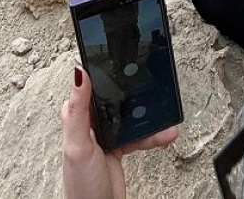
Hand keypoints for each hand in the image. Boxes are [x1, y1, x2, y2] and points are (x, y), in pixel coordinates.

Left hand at [62, 66, 178, 198]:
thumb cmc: (81, 185)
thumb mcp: (78, 145)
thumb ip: (77, 110)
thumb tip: (79, 74)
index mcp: (77, 116)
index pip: (92, 85)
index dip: (106, 71)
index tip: (124, 58)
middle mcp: (90, 123)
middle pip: (116, 98)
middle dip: (136, 94)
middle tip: (153, 87)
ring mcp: (106, 135)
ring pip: (131, 116)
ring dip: (149, 117)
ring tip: (166, 117)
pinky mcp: (118, 146)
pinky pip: (138, 134)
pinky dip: (152, 135)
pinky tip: (165, 134)